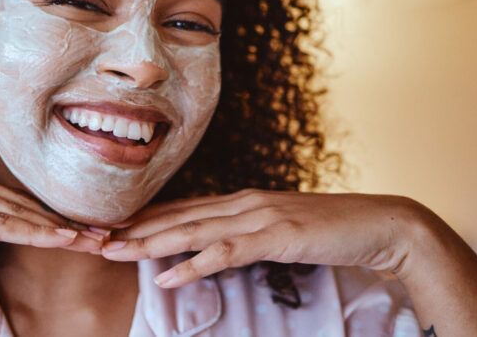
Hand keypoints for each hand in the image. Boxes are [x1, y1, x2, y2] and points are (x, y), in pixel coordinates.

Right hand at [0, 161, 100, 291]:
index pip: (6, 198)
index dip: (44, 214)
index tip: (77, 227)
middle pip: (17, 201)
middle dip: (60, 219)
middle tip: (101, 231)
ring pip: (13, 211)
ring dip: (57, 228)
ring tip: (93, 239)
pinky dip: (33, 232)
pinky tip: (62, 240)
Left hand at [100, 189, 425, 287]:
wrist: (380, 224)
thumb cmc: (331, 230)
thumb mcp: (281, 230)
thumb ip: (248, 235)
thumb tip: (219, 247)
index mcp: (243, 201)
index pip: (183, 208)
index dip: (146, 218)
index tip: (111, 226)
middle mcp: (244, 203)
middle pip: (178, 216)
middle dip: (135, 228)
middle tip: (96, 238)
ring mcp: (259, 217)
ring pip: (192, 231)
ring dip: (150, 243)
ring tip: (116, 253)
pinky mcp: (276, 237)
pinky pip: (225, 253)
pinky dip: (193, 264)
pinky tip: (166, 275)